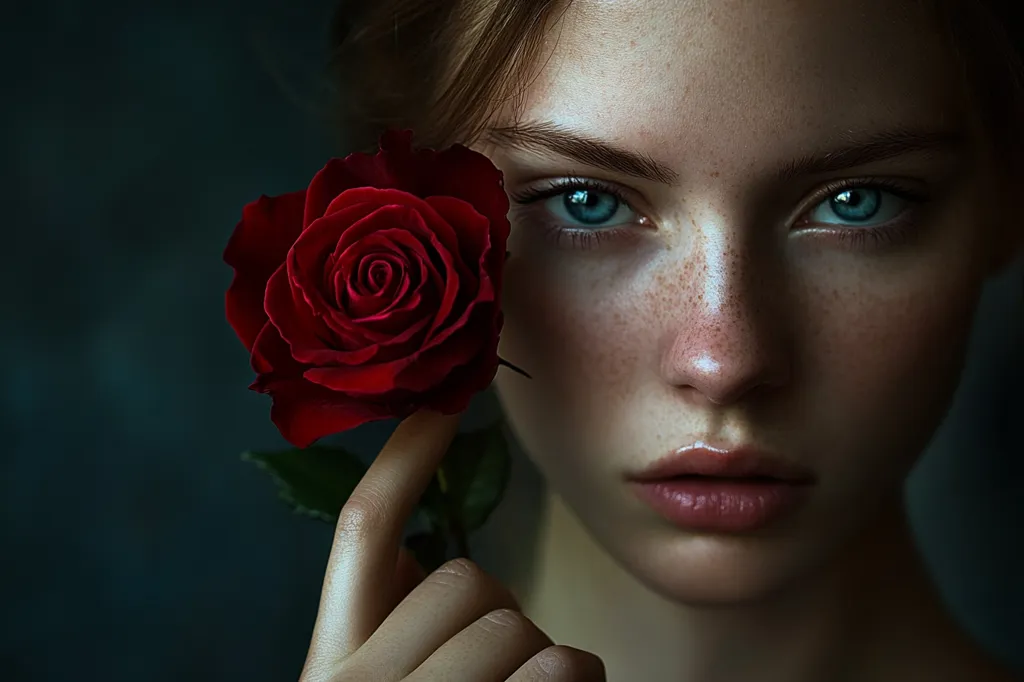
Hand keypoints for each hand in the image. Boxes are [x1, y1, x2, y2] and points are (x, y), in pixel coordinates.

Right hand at [298, 409, 605, 681]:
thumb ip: (391, 623)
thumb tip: (418, 562)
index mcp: (330, 661)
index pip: (362, 530)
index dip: (405, 456)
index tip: (445, 398)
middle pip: (461, 577)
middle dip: (500, 614)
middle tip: (498, 672)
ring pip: (512, 622)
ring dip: (539, 658)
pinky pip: (559, 665)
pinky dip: (578, 679)